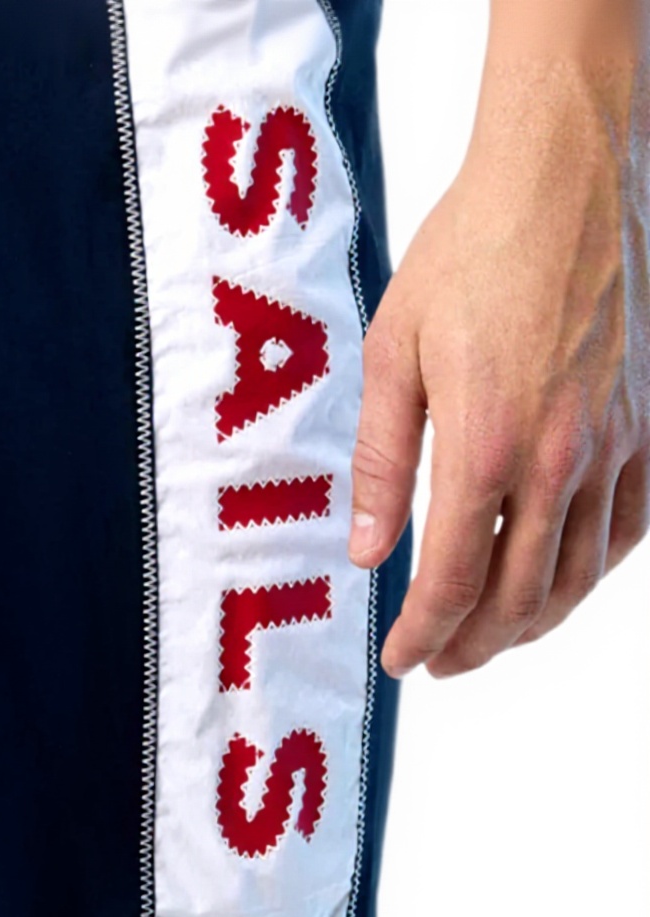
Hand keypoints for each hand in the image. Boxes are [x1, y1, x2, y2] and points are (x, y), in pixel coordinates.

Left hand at [348, 67, 649, 680]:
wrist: (567, 178)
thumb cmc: (470, 251)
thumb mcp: (393, 352)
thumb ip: (382, 463)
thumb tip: (368, 551)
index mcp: (485, 443)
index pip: (452, 581)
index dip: (423, 634)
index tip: (400, 660)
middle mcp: (558, 458)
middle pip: (519, 597)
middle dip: (473, 646)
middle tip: (439, 664)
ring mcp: (613, 446)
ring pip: (578, 576)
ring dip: (532, 624)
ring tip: (492, 640)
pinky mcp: (645, 426)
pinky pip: (627, 530)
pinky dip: (589, 574)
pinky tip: (560, 581)